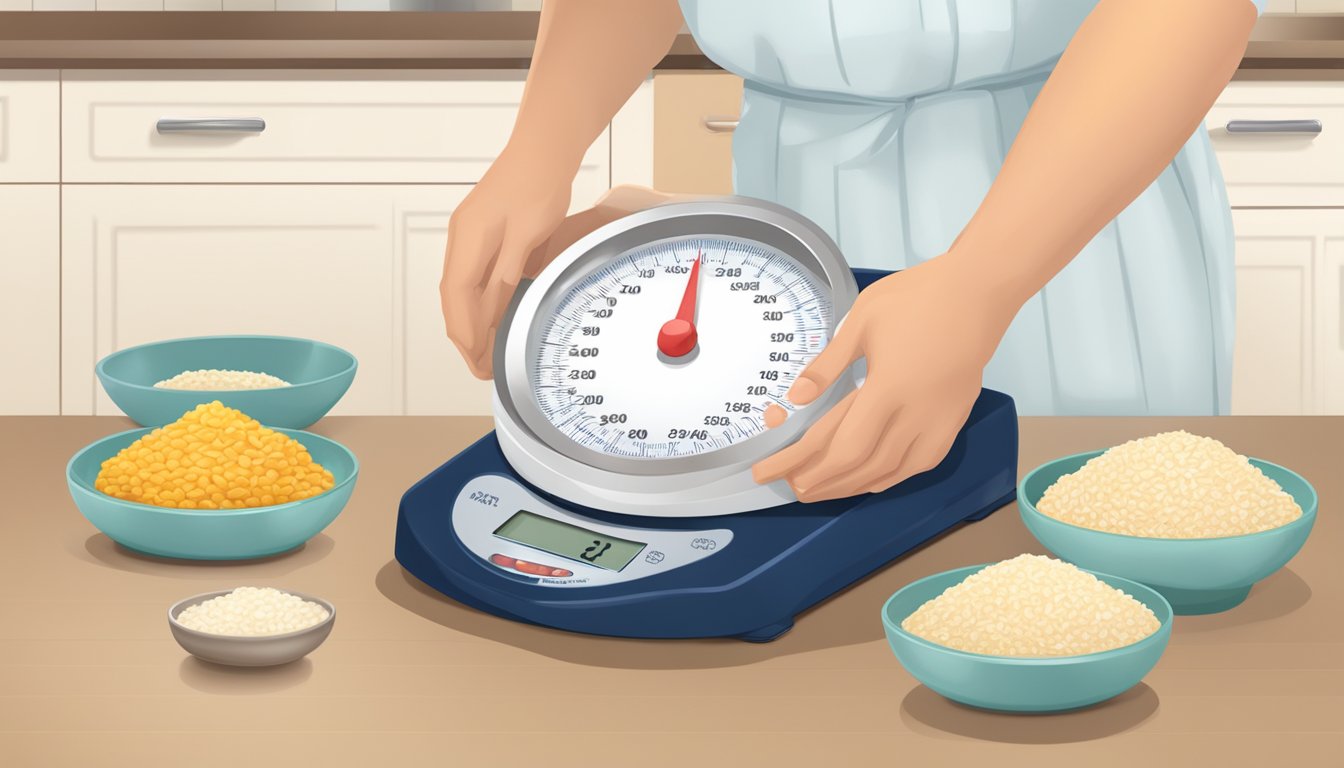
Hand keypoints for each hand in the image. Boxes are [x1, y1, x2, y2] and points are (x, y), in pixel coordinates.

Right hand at [441, 170, 675, 377]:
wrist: (544, 150)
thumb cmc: (538, 185)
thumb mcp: (526, 237)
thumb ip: (504, 277)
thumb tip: (490, 314)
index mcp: (467, 240)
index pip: (456, 298)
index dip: (465, 334)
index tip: (478, 362)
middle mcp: (461, 239)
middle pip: (454, 298)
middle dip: (465, 335)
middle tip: (482, 366)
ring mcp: (470, 235)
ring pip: (462, 289)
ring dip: (472, 321)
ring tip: (487, 350)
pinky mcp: (484, 233)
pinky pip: (475, 276)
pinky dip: (481, 301)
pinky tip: (495, 316)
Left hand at [751, 255, 1014, 501]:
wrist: (979, 292)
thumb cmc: (918, 298)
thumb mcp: (862, 321)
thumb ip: (828, 364)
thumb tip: (796, 398)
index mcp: (888, 388)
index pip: (836, 444)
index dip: (798, 464)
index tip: (768, 472)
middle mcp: (915, 415)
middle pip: (859, 466)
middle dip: (820, 481)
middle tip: (790, 486)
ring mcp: (938, 423)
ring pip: (888, 473)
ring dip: (850, 486)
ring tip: (820, 489)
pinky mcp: (953, 423)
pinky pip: (917, 466)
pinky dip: (888, 478)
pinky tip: (868, 481)